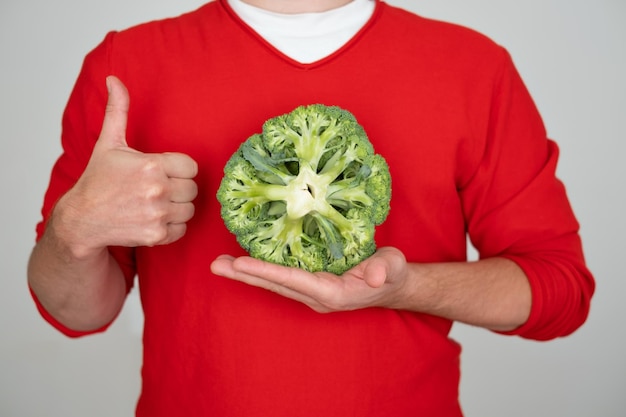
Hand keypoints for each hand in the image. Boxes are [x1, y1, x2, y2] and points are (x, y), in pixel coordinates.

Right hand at [55, 76, 198, 256]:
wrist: (82, 220)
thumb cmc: (97, 180)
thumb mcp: (109, 143)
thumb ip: (118, 111)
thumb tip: (114, 79)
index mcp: (151, 164)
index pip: (191, 167)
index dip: (178, 170)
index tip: (163, 172)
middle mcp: (157, 190)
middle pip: (192, 189)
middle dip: (178, 188)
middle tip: (157, 189)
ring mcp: (157, 214)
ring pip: (189, 210)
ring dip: (176, 208)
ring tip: (155, 204)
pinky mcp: (157, 235)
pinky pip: (182, 230)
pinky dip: (172, 227)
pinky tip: (153, 219)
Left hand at [210, 247, 412, 312]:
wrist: (391, 286)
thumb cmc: (391, 274)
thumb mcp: (392, 266)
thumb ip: (385, 269)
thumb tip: (376, 275)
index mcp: (333, 293)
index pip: (294, 280)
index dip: (267, 272)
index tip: (241, 264)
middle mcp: (316, 296)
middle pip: (276, 285)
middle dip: (245, 276)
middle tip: (217, 266)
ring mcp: (311, 293)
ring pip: (275, 283)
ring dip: (247, 275)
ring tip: (221, 264)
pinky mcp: (310, 286)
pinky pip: (281, 279)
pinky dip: (261, 271)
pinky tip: (244, 263)